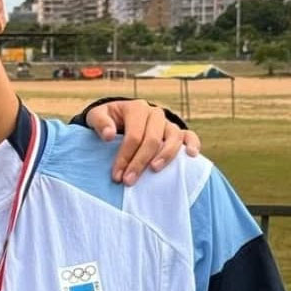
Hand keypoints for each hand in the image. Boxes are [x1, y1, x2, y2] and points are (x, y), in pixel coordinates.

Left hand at [86, 99, 200, 184]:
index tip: (117, 176)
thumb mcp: (96, 116)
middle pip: (152, 139)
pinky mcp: (177, 131)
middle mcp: (154, 114)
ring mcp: (167, 123)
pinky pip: (189, 135)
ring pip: (173, 138)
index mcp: (136, 108)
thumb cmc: (107, 120)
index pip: (133, 135)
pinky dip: (193, 144)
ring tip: (154, 170)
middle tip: (129, 181)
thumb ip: (100, 122)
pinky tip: (192, 156)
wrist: (119, 116)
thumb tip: (109, 135)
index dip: (125, 156)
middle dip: (140, 162)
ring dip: (165, 156)